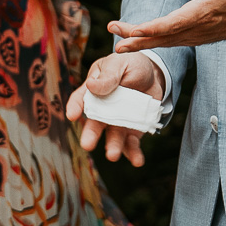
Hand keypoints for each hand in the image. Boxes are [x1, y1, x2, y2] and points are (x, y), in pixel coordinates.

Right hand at [64, 51, 162, 165]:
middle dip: (90, 135)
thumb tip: (91, 86)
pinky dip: (134, 153)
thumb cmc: (130, 65)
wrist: (153, 74)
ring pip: (113, 137)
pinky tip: (138, 161)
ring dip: (113, 147)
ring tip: (113, 155)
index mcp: (94, 91)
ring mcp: (118, 122)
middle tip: (87, 145)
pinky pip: (132, 144)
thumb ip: (108, 76)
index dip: (75, 107)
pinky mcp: (133, 131)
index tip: (72, 115)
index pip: (81, 99)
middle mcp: (103, 110)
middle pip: (95, 123)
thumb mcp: (119, 64)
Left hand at [109, 0, 225, 49]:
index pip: (174, 23)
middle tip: (116, 41)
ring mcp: (194, 36)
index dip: (154, 28)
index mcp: (202, 13)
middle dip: (139, 39)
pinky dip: (152, 43)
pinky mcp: (192, 37)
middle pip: (163, 37)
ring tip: (118, 43)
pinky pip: (169, 42)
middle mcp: (196, 29)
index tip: (135, 31)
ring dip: (141, 43)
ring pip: (164, 42)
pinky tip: (136, 41)